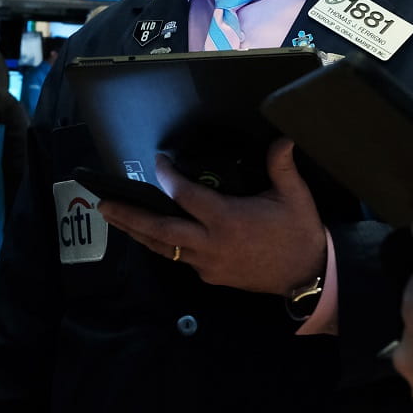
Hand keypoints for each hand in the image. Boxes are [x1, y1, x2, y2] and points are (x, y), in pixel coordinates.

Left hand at [99, 139, 326, 294]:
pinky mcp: (210, 275)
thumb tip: (283, 137)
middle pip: (160, 229)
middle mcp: (210, 244)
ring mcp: (207, 264)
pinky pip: (179, 258)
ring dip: (137, 232)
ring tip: (114, 218)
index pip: (186, 196)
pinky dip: (161, 244)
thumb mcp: (295, 196)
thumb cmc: (299, 232)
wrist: (307, 276)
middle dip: (129, 216)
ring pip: (163, 247)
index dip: (168, 177)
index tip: (159, 162)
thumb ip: (281, 166)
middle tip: (105, 203)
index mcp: (227, 220)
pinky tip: (150, 233)